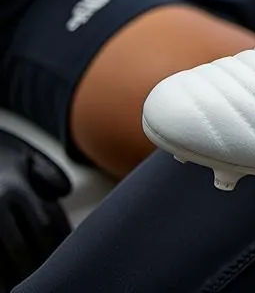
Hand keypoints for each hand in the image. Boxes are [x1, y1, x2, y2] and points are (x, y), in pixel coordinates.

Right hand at [0, 131, 70, 290]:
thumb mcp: (24, 155)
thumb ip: (48, 171)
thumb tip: (65, 192)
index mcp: (17, 187)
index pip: (47, 220)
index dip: (60, 236)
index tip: (71, 248)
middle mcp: (0, 204)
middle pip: (29, 241)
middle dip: (45, 256)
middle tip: (58, 268)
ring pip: (8, 253)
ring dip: (23, 269)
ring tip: (35, 277)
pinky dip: (3, 270)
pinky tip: (9, 276)